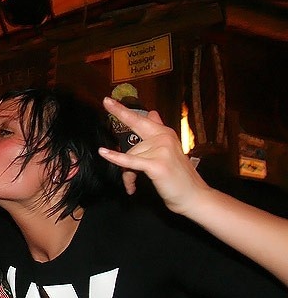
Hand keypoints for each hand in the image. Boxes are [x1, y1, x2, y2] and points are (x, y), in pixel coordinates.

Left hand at [99, 97, 210, 214]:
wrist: (193, 196)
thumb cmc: (177, 177)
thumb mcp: (168, 151)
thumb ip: (158, 132)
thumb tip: (152, 113)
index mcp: (165, 134)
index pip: (142, 120)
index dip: (124, 111)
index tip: (109, 100)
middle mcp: (163, 138)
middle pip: (133, 134)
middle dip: (120, 112)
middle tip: (106, 101)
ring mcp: (160, 150)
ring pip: (129, 157)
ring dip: (128, 174)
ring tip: (134, 184)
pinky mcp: (156, 164)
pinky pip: (130, 161)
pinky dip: (116, 158)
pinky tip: (103, 153)